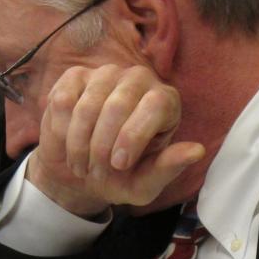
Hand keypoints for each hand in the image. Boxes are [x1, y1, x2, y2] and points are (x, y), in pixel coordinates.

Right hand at [27, 64, 204, 216]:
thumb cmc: (119, 177)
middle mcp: (139, 80)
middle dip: (102, 145)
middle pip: (119, 104)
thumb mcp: (144, 183)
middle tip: (95, 171)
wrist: (80, 174)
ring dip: (79, 142)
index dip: (133, 136)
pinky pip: (64, 101)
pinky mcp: (75, 77)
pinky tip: (66, 144)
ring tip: (81, 165)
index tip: (119, 165)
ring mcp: (105, 74)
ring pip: (89, 104)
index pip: (155, 105)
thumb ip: (168, 168)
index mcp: (165, 102)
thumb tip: (197, 151)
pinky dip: (61, 130)